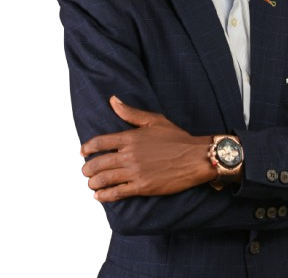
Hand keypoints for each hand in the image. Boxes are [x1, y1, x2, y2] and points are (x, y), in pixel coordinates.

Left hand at [80, 96, 215, 201]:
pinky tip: (99, 196)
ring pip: (104, 179)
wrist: (195, 157)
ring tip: (90, 184)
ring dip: (93, 183)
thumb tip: (113, 100)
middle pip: (98, 163)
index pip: (100, 142)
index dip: (88, 148)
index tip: (82, 152)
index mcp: (130, 137)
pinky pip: (117, 193)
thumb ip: (131, 112)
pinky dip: (104, 196)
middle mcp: (129, 155)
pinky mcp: (142, 187)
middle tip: (85, 172)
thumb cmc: (176, 137)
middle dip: (87, 169)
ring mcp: (135, 172)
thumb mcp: (154, 120)